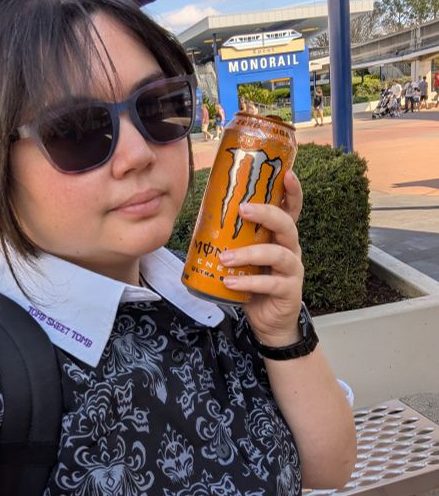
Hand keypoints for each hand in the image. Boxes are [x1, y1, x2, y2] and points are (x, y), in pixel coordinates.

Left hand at [219, 170, 303, 344]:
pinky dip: (248, 282)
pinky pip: (270, 283)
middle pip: (287, 224)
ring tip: (225, 259)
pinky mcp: (289, 291)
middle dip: (266, 213)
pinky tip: (230, 283)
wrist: (268, 321)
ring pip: (278, 254)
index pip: (291, 208)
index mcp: (280, 236)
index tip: (287, 173)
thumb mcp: (245, 257)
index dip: (292, 191)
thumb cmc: (254, 282)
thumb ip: (233, 240)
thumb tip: (202, 220)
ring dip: (249, 253)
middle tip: (242, 209)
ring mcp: (292, 270)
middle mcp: (290, 248)